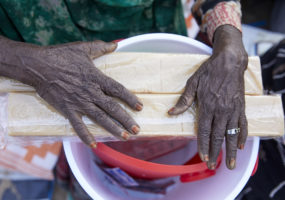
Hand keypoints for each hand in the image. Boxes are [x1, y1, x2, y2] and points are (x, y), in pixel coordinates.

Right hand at [0, 38, 142, 146]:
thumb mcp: (83, 48)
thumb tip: (115, 44)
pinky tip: (94, 145)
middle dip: (126, 120)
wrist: (38, 65)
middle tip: (137, 130)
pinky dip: (85, 136)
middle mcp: (91, 92)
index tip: (140, 107)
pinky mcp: (67, 109)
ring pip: (100, 118)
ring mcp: (79, 102)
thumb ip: (101, 47)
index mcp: (96, 78)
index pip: (118, 90)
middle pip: (113, 108)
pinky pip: (78, 125)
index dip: (130, 99)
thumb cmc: (60, 55)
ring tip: (125, 137)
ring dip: (113, 129)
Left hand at [168, 25, 247, 169]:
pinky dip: (241, 135)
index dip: (202, 145)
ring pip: (231, 134)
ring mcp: (232, 109)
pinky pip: (242, 124)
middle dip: (214, 152)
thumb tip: (170, 113)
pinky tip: (240, 145)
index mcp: (207, 106)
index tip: (202, 157)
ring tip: (230, 163)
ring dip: (230, 150)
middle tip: (212, 166)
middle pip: (217, 136)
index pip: (203, 131)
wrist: (229, 61)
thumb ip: (183, 101)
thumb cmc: (209, 72)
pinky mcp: (240, 106)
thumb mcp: (193, 83)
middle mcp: (221, 111)